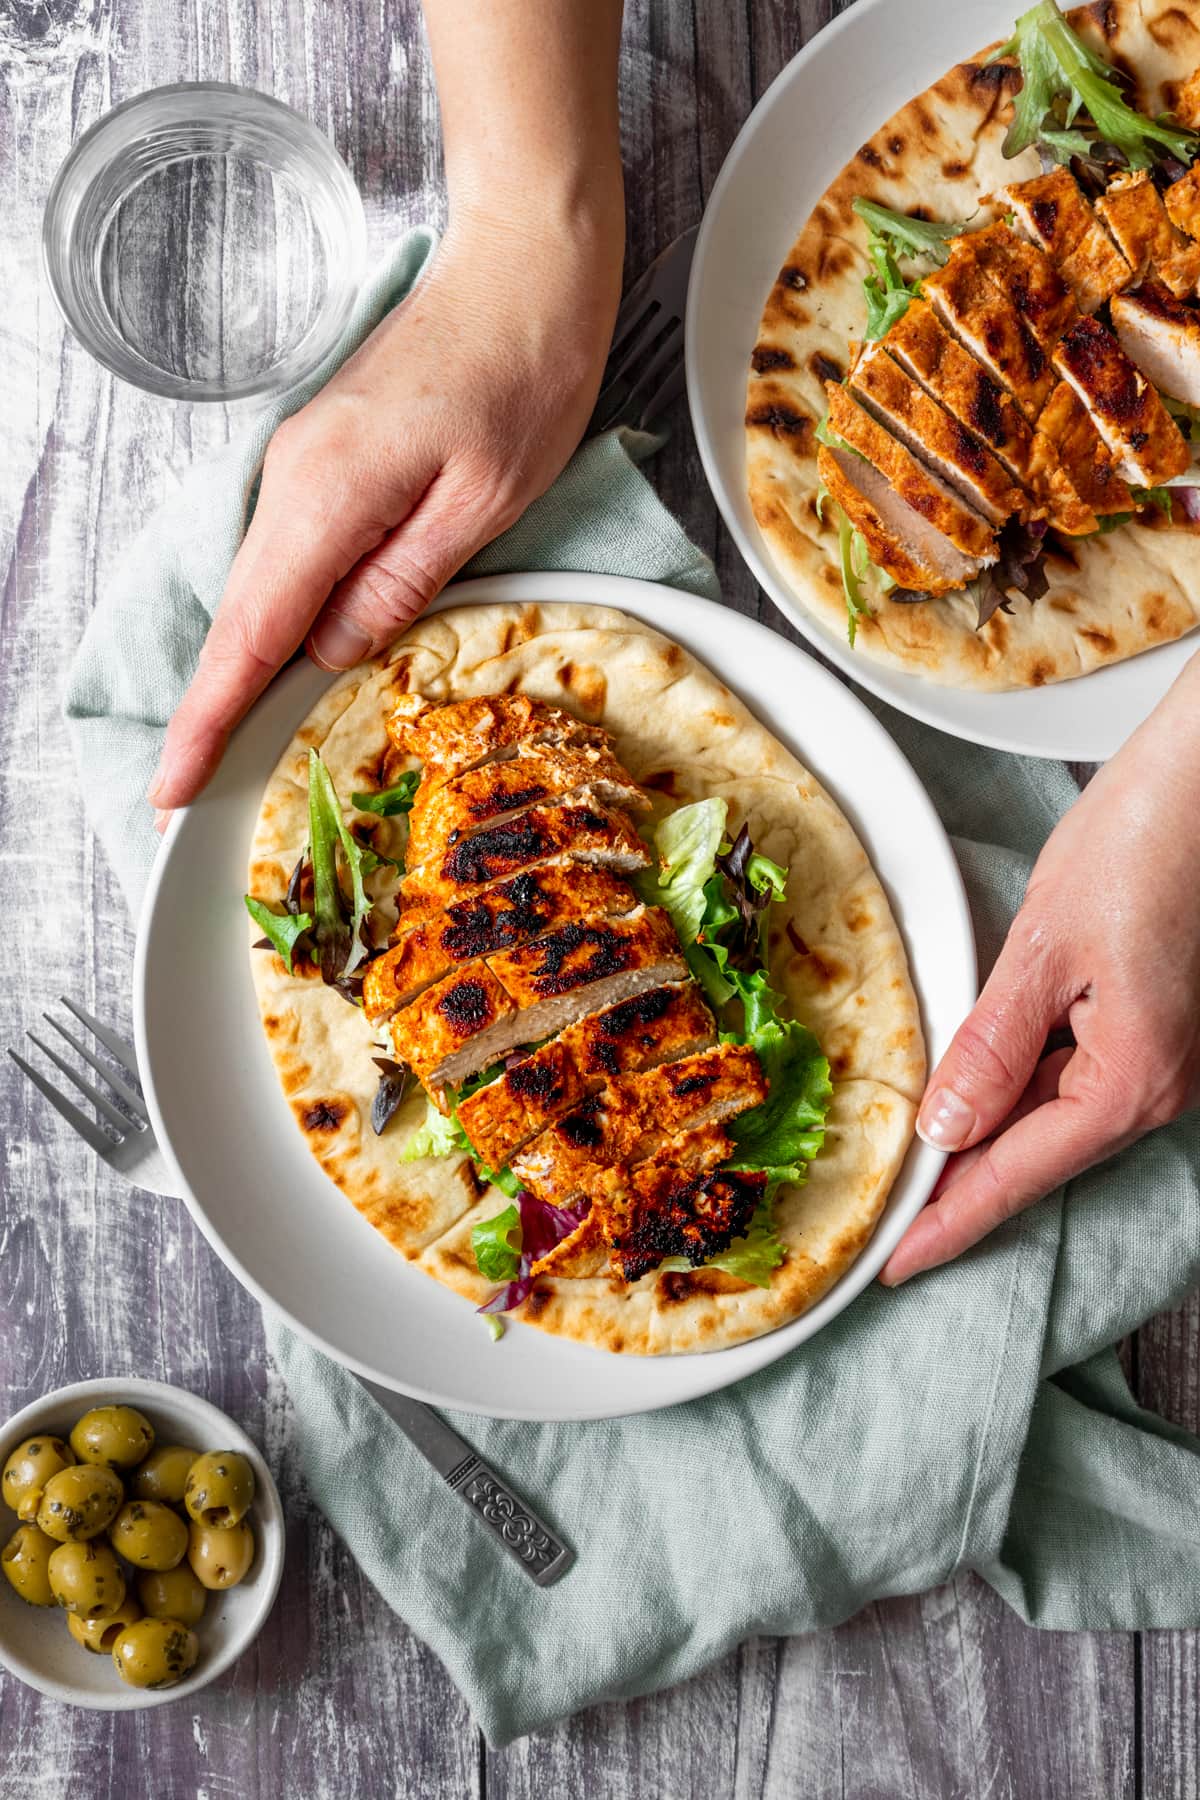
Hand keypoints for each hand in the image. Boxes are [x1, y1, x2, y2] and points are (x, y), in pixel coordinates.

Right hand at [148, 202, 621, 810]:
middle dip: (214, 710)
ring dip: (247, 668)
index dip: (209, 718)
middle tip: (191, 791)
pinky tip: (294, 660)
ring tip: (230, 748)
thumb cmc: (522, 373)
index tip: (171, 785)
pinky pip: (291, 557)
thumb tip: (332, 650)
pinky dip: (283, 616)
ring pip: (263, 588)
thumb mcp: (481, 501)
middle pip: (242, 617)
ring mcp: (304, 464)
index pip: (252, 633)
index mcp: (328, 495)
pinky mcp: (326, 459)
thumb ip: (402, 582)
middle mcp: (295, 479)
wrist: (523, 268)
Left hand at [880, 656, 1199, 1285]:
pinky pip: (1076, 1077)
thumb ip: (993, 1048)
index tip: (895, 1264)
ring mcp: (1165, 1057)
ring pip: (1056, 1118)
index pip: (1017, 1173)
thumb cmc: (1145, 842)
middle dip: (963, 1188)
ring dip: (988, 1140)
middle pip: (1038, 1156)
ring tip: (917, 1170)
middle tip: (891, 1225)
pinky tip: (974, 1091)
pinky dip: (1019, 1090)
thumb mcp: (1046, 948)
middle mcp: (1159, 1083)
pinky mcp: (1157, 1024)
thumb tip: (945, 1130)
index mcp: (1131, 1078)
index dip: (951, 1222)